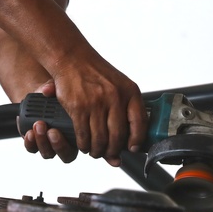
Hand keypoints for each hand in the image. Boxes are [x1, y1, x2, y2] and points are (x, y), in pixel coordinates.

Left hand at [21, 81, 78, 162]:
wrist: (40, 96)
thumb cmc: (58, 93)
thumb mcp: (60, 87)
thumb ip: (57, 87)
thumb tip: (47, 89)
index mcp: (80, 132)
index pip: (84, 146)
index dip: (81, 144)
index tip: (76, 133)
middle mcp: (66, 143)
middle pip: (66, 155)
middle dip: (59, 145)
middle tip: (52, 132)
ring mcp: (49, 145)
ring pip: (48, 153)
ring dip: (42, 142)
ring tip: (38, 125)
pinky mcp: (34, 143)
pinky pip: (32, 148)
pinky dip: (30, 142)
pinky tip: (28, 132)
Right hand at [51, 47, 146, 164]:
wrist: (72, 58)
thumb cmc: (95, 72)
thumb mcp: (117, 85)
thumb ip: (124, 109)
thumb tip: (126, 140)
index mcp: (129, 91)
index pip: (140, 123)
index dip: (136, 140)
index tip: (131, 148)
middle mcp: (115, 97)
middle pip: (118, 136)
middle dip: (112, 150)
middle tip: (108, 153)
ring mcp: (96, 102)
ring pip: (100, 139)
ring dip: (97, 150)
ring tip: (94, 150)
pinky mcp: (79, 107)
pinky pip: (83, 135)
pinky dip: (83, 144)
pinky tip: (83, 144)